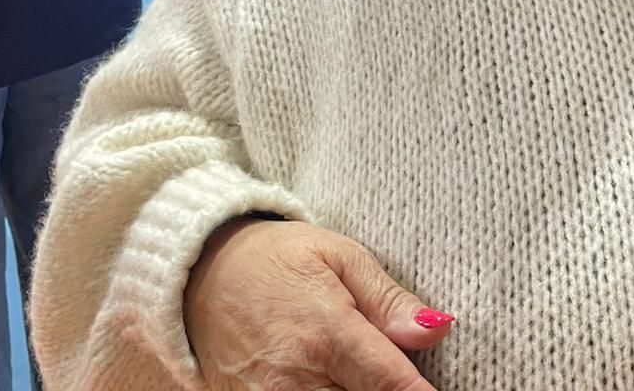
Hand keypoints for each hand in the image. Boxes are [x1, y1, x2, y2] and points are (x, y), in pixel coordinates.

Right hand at [185, 218, 451, 390]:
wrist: (197, 272)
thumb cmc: (278, 257)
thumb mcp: (341, 256)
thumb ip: (389, 300)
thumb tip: (436, 329)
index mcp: (325, 333)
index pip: (392, 384)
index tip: (436, 390)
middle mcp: (294, 380)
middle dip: (386, 390)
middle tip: (398, 371)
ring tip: (361, 373)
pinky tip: (334, 382)